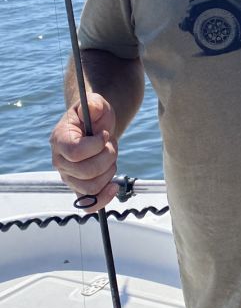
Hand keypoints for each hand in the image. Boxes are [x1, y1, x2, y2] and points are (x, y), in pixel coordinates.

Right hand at [49, 93, 118, 211]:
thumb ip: (95, 103)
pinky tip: (114, 186)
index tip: (105, 135)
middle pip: (86, 171)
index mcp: (59, 140)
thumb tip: (93, 109)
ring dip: (109, 172)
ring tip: (110, 158)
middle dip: (107, 157)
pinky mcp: (79, 188)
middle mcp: (60, 161)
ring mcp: (68, 177)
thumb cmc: (95, 116)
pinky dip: (103, 198)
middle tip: (111, 145)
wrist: (97, 127)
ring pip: (91, 187)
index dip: (96, 145)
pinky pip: (88, 204)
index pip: (75, 152)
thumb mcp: (97, 104)